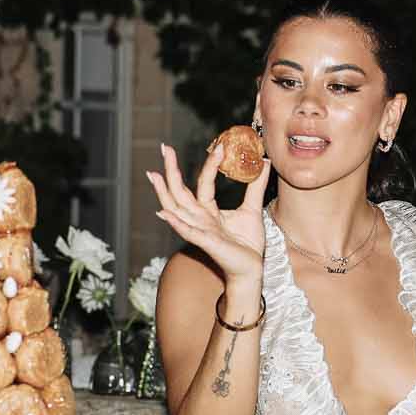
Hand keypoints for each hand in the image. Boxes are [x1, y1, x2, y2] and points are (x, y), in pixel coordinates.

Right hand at [145, 142, 268, 283]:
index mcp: (209, 210)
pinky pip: (187, 231)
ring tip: (154, 174)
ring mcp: (200, 230)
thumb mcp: (252, 208)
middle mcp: (199, 218)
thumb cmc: (248, 243)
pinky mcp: (206, 243)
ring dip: (164, 192)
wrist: (252, 268)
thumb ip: (255, 186)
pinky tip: (164, 212)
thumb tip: (262, 162)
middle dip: (170, 170)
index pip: (203, 183)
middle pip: (179, 192)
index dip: (209, 164)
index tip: (218, 146)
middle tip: (164, 148)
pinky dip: (176, 222)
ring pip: (176, 209)